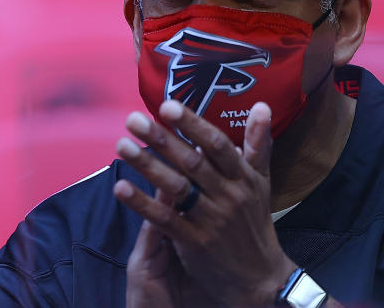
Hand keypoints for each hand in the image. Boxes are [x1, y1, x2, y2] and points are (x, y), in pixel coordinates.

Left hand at [114, 101, 296, 306]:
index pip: (217, 145)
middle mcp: (228, 195)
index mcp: (243, 177)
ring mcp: (211, 220)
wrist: (260, 278)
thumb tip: (262, 104)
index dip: (193, 124)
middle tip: (132, 119)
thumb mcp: (261, 181)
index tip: (167, 105)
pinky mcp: (195, 243)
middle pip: (192, 163)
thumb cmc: (255, 221)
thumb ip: (259, 144)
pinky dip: (142, 204)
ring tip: (121, 146)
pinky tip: (121, 188)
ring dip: (147, 165)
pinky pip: (165, 220)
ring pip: (176, 188)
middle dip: (161, 139)